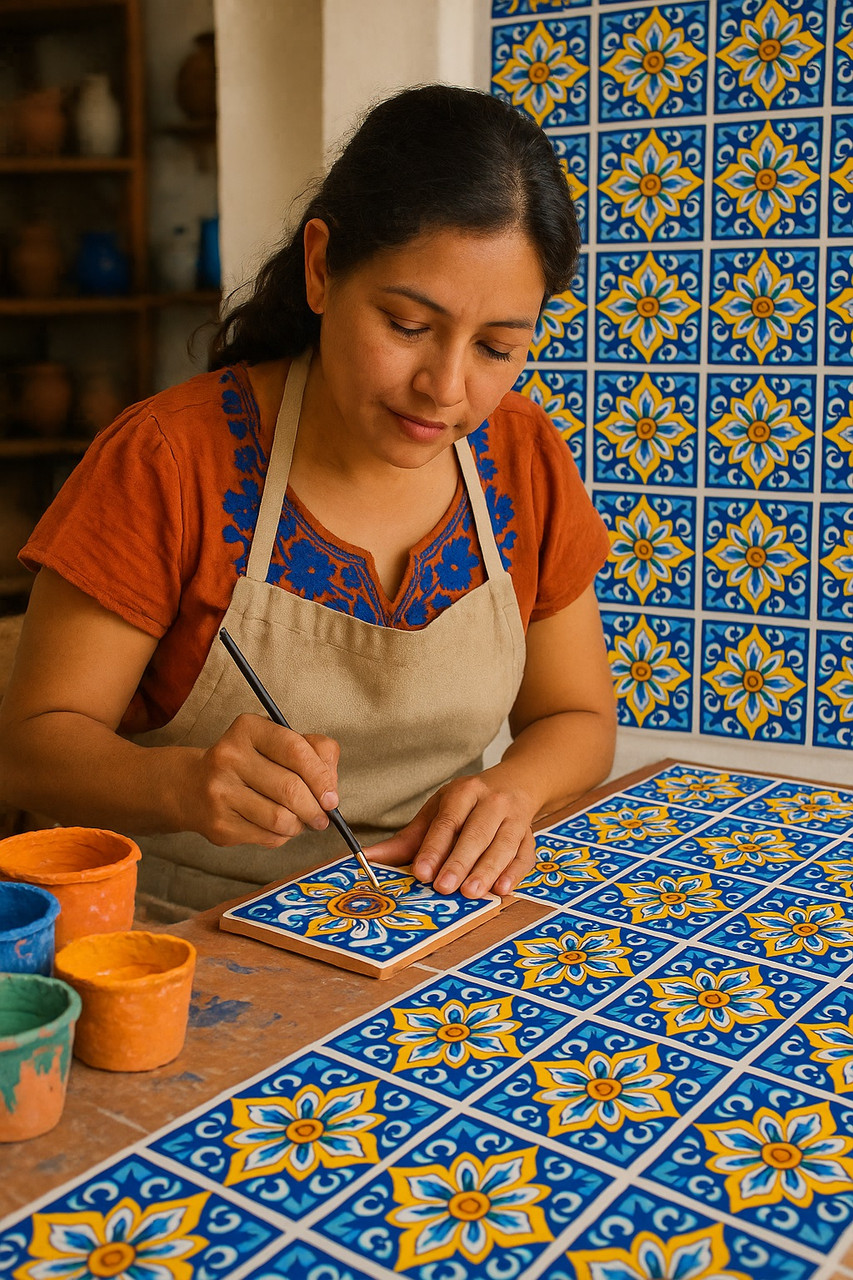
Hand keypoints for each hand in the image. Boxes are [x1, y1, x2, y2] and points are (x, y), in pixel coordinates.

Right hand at [181, 713, 339, 847]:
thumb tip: (331, 789)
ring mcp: (220, 792)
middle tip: (322, 816)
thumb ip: (315, 752)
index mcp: (248, 729)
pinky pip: (267, 836)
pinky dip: (282, 835)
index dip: (321, 776)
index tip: (332, 796)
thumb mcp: (279, 742)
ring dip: (299, 825)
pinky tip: (277, 827)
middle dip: (315, 808)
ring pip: (281, 818)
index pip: (296, 750)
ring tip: (299, 820)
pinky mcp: (219, 824)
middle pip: (291, 788)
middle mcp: (229, 757)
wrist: (193, 787)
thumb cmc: (250, 763)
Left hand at [367, 770, 537, 897]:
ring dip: (487, 870)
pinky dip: (514, 873)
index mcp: (464, 792)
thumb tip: (369, 858)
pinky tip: (502, 889)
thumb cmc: (470, 803)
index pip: (447, 822)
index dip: (434, 848)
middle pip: (476, 834)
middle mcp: (492, 802)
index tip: (421, 872)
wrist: (517, 783)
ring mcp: (515, 818)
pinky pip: (524, 855)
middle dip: (459, 862)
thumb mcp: (439, 811)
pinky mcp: (530, 835)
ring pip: (502, 845)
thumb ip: (408, 839)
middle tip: (444, 887)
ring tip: (470, 893)